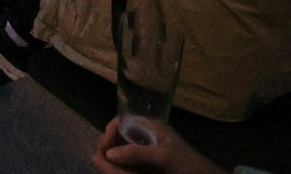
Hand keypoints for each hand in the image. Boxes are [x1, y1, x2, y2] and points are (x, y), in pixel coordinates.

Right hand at [91, 116, 224, 172]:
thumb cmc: (188, 164)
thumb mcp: (163, 157)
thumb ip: (137, 154)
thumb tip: (108, 154)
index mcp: (151, 127)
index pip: (122, 121)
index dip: (110, 132)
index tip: (104, 147)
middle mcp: (147, 136)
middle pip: (120, 136)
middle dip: (109, 146)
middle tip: (102, 161)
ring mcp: (149, 152)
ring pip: (123, 150)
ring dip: (114, 158)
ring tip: (107, 166)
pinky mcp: (150, 165)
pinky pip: (131, 162)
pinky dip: (123, 166)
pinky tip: (119, 171)